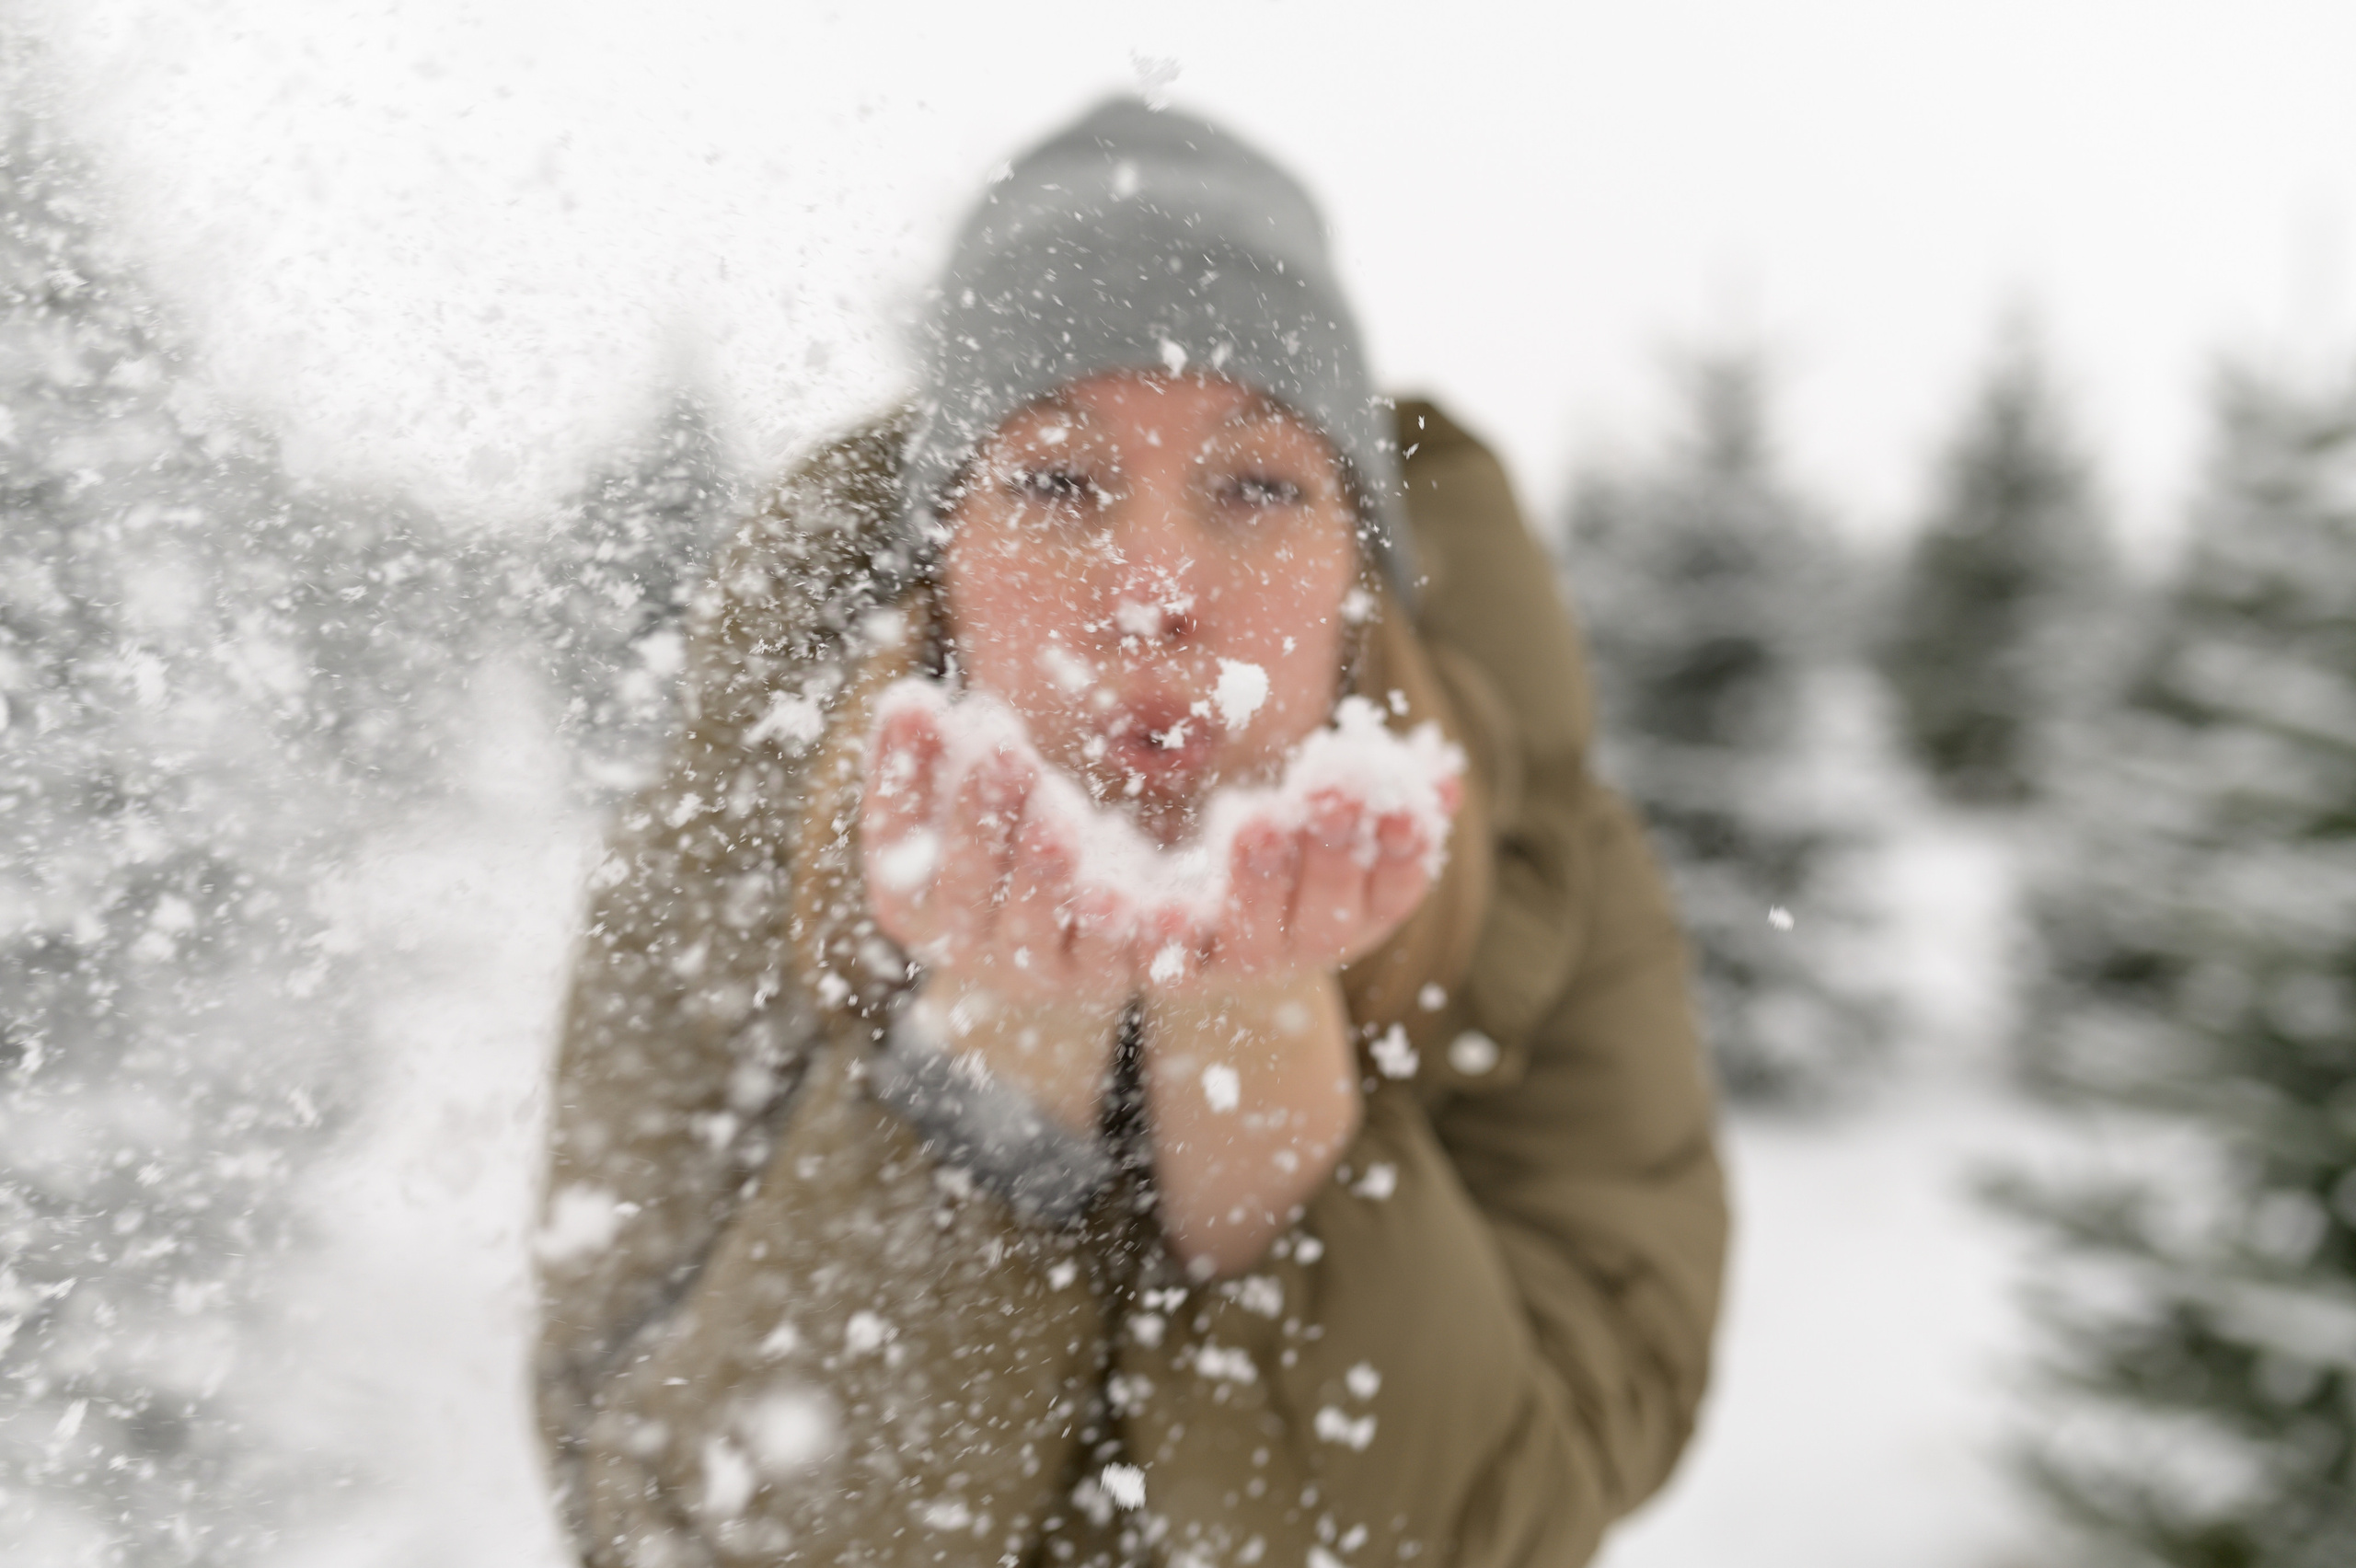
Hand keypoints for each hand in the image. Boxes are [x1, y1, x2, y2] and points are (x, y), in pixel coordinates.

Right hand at [861, 701, 1132, 1008]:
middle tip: (1003, 751)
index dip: (902, 772)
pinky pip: (1115, 959)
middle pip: (965, 885)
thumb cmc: (1007, 835)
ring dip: (1043, 870)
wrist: (1081, 918)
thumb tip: (908, 700)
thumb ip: (936, 748)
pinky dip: (1125, 933)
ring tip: (1055, 817)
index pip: (893, 838)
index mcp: (909, 899)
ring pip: (1032, 927)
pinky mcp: (1103, 976)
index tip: (918, 704)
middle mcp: (962, 945)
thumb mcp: (971, 789)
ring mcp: (1031, 970)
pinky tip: (1131, 895)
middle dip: (981, 814)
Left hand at [1138, 785, 1455, 992]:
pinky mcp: (1176, 967)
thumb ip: (1393, 790)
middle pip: (1327, 919)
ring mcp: (1238, 962)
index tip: (1402, 810)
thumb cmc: (1290, 853)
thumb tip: (1440, 764)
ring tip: (1260, 822)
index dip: (1403, 856)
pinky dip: (1164, 942)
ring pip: (1253, 941)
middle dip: (1333, 856)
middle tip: (1332, 794)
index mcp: (1357, 912)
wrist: (1200, 926)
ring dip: (1260, 884)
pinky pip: (1169, 964)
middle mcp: (1302, 947)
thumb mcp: (1342, 817)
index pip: (1393, 892)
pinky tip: (1159, 910)